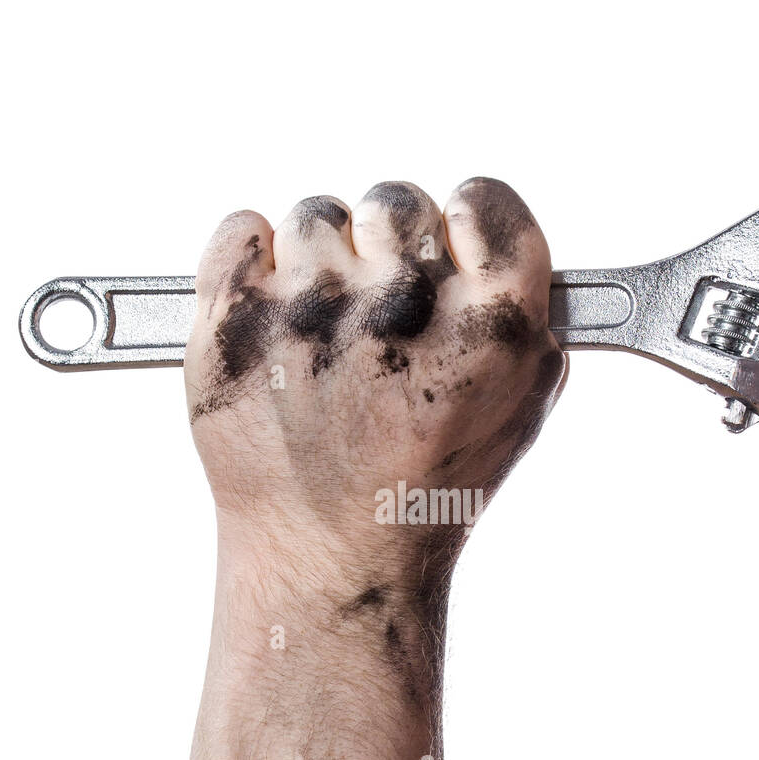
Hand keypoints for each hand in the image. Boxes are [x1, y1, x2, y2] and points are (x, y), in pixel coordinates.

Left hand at [184, 178, 566, 585]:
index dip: (469, 220)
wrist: (330, 559)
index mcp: (489, 329)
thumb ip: (524, 319)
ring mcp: (310, 311)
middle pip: (397, 202)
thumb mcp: (518, 414)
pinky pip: (240, 228)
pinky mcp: (234, 323)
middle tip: (379, 317)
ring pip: (316, 216)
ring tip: (321, 335)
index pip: (486, 200)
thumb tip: (491, 242)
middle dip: (391, 248)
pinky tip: (271, 313)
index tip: (452, 241)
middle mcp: (402, 308)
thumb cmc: (424, 493)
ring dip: (321, 261)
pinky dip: (251, 258)